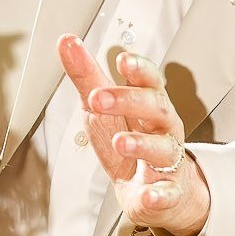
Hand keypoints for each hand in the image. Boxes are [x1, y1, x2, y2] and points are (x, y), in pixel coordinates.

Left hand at [58, 35, 210, 235]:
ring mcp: (168, 160)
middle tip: (97, 99)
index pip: (150, 80)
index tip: (123, 60)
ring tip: (120, 142)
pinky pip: (168, 192)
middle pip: (156, 108)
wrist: (151, 188)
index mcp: (148, 104)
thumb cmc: (127, 137)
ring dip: (142, 144)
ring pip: (163, 149)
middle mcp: (163, 128)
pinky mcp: (167, 191)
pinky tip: (148, 194)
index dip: (139, 69)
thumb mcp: (102, 106)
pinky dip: (159, 194)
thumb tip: (66, 41)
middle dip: (129, 100)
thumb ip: (86, 75)